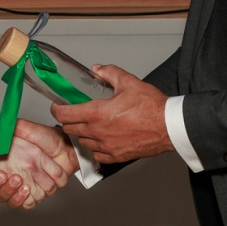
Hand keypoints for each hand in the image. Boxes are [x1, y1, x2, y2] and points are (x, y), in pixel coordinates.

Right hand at [0, 119, 77, 203]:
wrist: (65, 146)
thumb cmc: (44, 137)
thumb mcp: (21, 128)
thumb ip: (3, 129)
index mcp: (1, 163)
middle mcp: (8, 176)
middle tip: (0, 175)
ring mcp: (21, 187)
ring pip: (6, 199)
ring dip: (9, 192)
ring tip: (18, 181)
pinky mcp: (34, 194)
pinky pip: (24, 204)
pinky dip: (24, 199)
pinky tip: (27, 190)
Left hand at [52, 64, 172, 163]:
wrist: (169, 127)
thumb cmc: (152, 107)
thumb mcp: (129, 82)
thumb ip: (109, 73)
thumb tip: (97, 69)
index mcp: (97, 113)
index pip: (65, 115)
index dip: (57, 110)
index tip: (57, 106)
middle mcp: (98, 132)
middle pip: (70, 129)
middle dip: (68, 120)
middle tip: (73, 114)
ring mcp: (106, 146)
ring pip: (82, 142)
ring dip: (82, 133)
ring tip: (88, 125)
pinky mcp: (116, 156)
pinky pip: (96, 155)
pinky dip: (95, 148)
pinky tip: (100, 140)